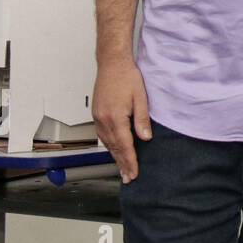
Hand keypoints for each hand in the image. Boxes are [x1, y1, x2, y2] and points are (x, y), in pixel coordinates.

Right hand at [92, 56, 150, 183]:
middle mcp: (104, 120)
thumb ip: (142, 119)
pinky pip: (103, 135)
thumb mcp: (140, 97)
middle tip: (129, 178)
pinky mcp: (97, 114)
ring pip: (107, 143)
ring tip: (123, 169)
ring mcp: (98, 118)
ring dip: (115, 157)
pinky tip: (114, 150)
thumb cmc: (127, 77)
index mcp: (116, 118)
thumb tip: (146, 138)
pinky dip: (109, 146)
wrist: (112, 63)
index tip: (134, 174)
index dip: (130, 161)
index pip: (125, 146)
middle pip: (114, 148)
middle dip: (122, 164)